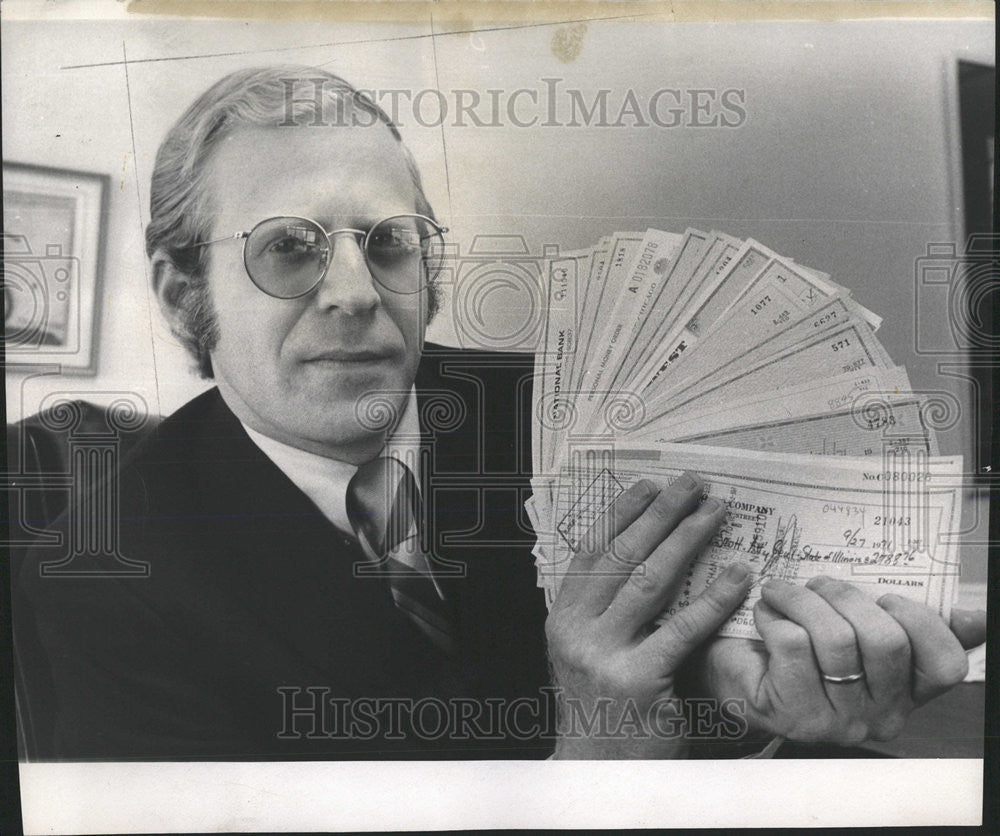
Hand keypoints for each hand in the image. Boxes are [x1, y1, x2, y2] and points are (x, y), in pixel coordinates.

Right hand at [545, 473, 752, 757]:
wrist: (597, 773)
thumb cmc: (603, 708)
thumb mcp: (589, 652)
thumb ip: (607, 610)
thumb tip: (647, 554)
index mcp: (563, 616)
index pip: (591, 551)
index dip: (621, 513)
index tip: (649, 486)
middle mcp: (576, 630)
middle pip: (620, 555)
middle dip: (659, 514)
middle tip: (691, 486)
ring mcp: (603, 655)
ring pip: (648, 582)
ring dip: (685, 540)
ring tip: (714, 513)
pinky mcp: (638, 682)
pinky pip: (682, 629)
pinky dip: (713, 598)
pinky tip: (737, 575)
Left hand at [702, 577, 986, 745]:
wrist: (731, 673)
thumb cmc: (796, 644)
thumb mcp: (855, 628)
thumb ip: (913, 624)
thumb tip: (974, 615)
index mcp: (906, 692)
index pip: (945, 664)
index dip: (920, 620)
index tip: (886, 597)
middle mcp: (880, 715)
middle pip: (886, 641)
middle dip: (846, 596)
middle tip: (816, 584)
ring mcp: (837, 721)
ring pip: (836, 640)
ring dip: (803, 600)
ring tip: (781, 591)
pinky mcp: (793, 713)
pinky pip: (794, 646)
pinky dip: (775, 617)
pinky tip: (764, 615)